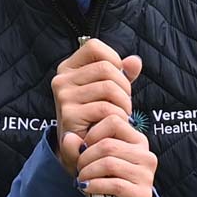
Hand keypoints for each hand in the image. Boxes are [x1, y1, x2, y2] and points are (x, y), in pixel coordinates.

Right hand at [50, 38, 142, 176]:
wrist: (81, 150)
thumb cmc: (95, 117)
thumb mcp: (108, 92)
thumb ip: (122, 75)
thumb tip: (135, 62)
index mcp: (68, 69)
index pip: (93, 47)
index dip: (113, 59)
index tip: (119, 79)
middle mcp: (61, 80)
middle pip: (106, 68)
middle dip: (124, 87)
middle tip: (125, 104)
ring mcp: (63, 97)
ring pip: (108, 88)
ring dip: (123, 104)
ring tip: (121, 115)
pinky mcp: (69, 115)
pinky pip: (105, 109)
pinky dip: (117, 117)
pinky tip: (115, 124)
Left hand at [76, 113, 157, 196]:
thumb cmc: (110, 187)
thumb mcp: (95, 163)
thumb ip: (80, 148)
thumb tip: (69, 137)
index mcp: (137, 142)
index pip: (114, 121)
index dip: (92, 134)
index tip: (83, 149)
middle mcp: (145, 155)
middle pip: (107, 145)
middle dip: (85, 157)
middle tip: (78, 169)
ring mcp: (146, 175)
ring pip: (109, 163)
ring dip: (88, 172)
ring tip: (81, 180)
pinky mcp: (143, 194)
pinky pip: (114, 184)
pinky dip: (95, 186)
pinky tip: (87, 189)